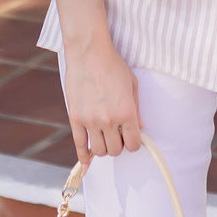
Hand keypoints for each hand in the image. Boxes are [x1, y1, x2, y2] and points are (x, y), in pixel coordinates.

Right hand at [63, 32, 143, 165]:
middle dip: (119, 145)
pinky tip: (86, 164)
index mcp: (127, 112)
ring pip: (99, 151)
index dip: (134, 144)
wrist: (89, 52)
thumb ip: (137, 108)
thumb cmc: (113, 65)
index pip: (134, 144)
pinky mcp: (76, 118)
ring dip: (104, 148)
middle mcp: (109, 120)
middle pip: (116, 150)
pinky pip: (80, 145)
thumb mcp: (132, 84)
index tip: (132, 139)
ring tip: (105, 137)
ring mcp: (91, 121)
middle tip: (118, 135)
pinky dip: (83, 158)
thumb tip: (141, 128)